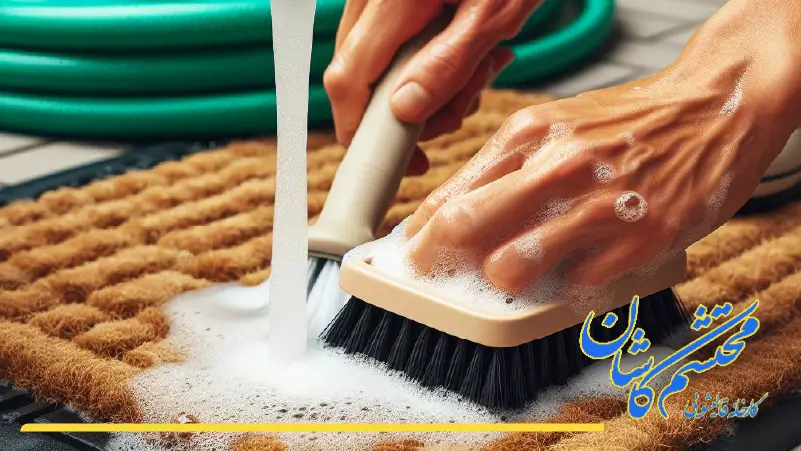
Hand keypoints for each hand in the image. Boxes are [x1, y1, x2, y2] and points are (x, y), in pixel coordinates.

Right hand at [324, 0, 541, 174]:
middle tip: (458, 109)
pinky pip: (392, 43)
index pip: (349, 78)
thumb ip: (447, 64)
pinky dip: (426, 61)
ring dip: (423, 86)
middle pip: (357, 74)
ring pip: (376, 63)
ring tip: (480, 72)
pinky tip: (470, 56)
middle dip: (405, 109)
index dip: (359, 128)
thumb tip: (405, 111)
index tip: (394, 158)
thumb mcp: (491, 14)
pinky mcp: (391, 2)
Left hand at [402, 65, 797, 291]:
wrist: (713, 106)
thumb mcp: (555, 125)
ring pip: (510, 267)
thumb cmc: (627, 122)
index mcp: (526, 135)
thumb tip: (453, 213)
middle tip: (436, 280)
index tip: (414, 255)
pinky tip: (572, 275)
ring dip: (501, 282)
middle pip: (463, 228)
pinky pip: (573, 287)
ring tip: (512, 277)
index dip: (421, 236)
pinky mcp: (637, 241)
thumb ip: (505, 169)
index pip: (449, 196)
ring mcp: (596, 206)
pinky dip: (564, 290)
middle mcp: (554, 168)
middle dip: (436, 263)